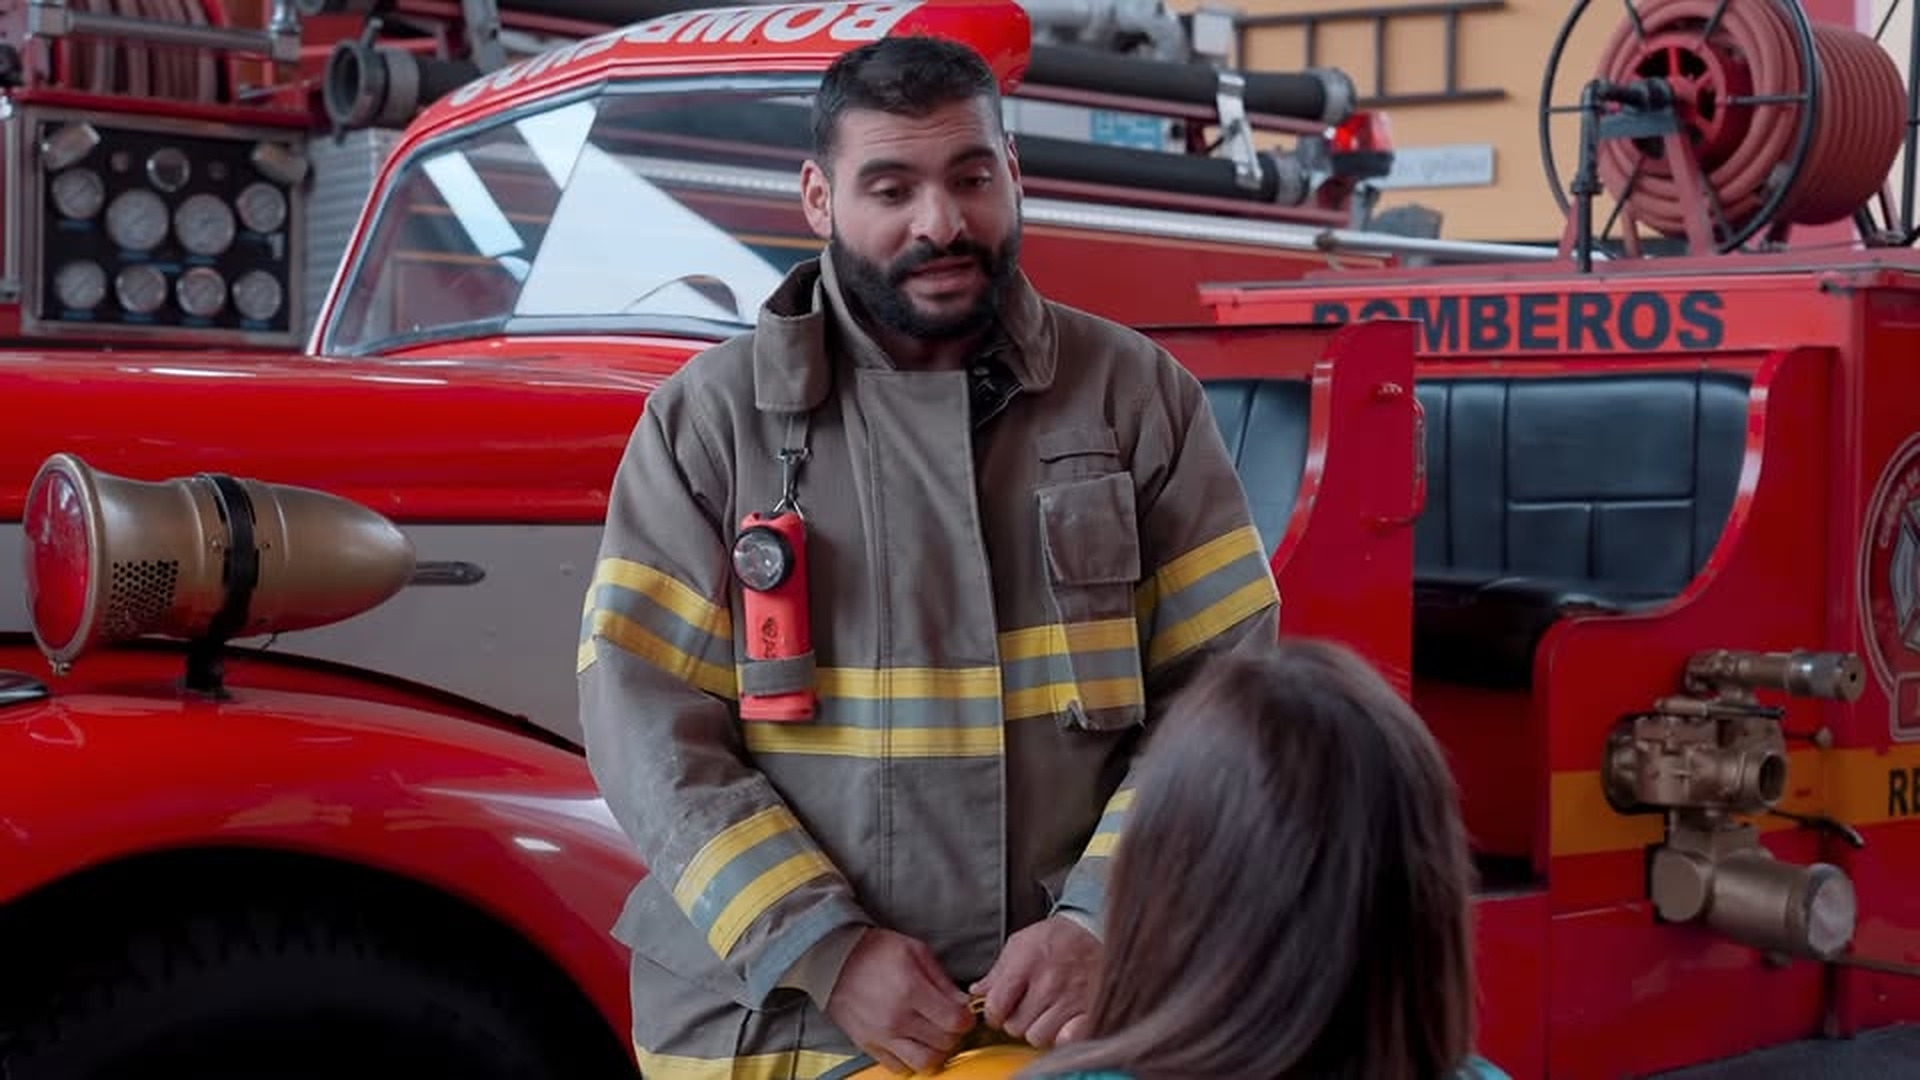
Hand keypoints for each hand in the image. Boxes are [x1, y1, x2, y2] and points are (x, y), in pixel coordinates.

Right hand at [825, 928, 975, 1074]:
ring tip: (933, 1036)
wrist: (832, 958)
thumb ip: (942, 979)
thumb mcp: (915, 950)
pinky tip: (912, 1042)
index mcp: (911, 990)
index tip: (964, 1013)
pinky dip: (910, 1060)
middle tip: (950, 1022)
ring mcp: (881, 1035)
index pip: (955, 1022)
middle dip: (954, 1035)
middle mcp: (896, 1018)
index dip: (967, 1019)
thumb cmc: (874, 949)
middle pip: (943, 1044)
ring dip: (935, 1052)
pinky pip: (898, 1067)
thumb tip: (962, 1003)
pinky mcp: (867, 1045)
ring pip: (923, 1063)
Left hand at [969, 915, 1101, 1048]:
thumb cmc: (1056, 938)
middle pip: (1015, 1027)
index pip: (996, 1007)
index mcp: (1026, 963)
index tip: (999, 1010)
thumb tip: (977, 992)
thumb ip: (997, 971)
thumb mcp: (1020, 944)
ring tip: (1045, 1013)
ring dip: (1038, 1030)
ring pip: (1039, 1037)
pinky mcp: (1090, 1011)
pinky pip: (1067, 1041)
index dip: (993, 1013)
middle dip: (1016, 1020)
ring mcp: (1071, 999)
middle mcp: (1049, 983)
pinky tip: (1062, 1023)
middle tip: (1026, 1008)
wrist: (1096, 930)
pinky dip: (1062, 1037)